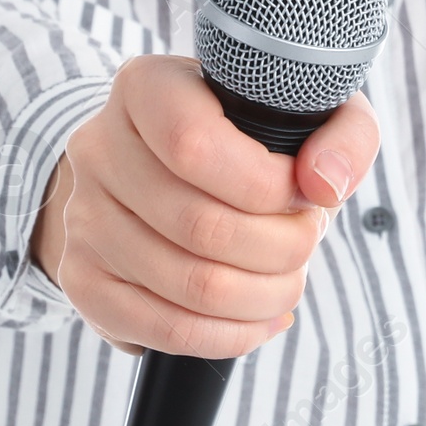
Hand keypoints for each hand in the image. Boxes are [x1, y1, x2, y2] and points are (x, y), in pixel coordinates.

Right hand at [30, 53, 379, 357]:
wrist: (162, 168)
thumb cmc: (248, 138)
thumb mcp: (306, 111)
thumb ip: (343, 134)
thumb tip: (324, 184)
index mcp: (146, 88)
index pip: (195, 146)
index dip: (266, 187)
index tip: (305, 196)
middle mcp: (100, 147)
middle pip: (200, 226)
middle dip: (280, 249)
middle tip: (306, 242)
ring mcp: (82, 216)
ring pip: (188, 285)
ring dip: (262, 297)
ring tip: (288, 280)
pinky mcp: (82, 277)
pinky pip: (162, 329)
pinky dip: (228, 337)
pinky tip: (259, 318)